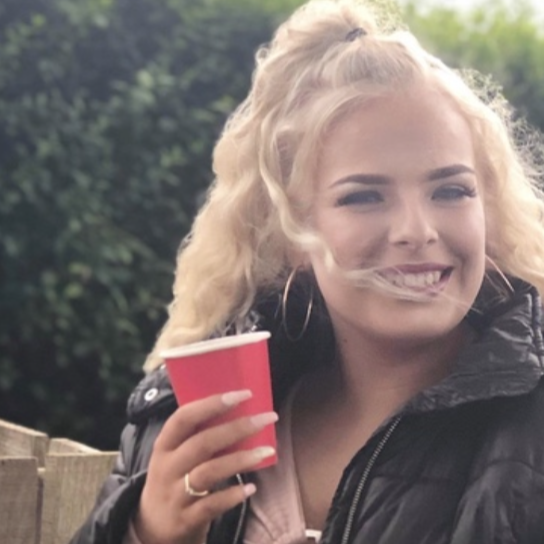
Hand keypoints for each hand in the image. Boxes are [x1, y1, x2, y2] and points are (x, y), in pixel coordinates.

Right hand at [134, 390, 277, 543]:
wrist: (152, 527)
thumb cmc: (175, 477)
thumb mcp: (176, 454)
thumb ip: (200, 434)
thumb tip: (242, 410)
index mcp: (164, 444)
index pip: (184, 417)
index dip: (213, 404)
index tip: (244, 394)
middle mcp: (167, 467)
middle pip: (202, 443)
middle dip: (238, 428)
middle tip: (267, 418)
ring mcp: (174, 494)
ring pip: (208, 472)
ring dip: (240, 459)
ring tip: (267, 451)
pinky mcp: (185, 519)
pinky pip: (211, 505)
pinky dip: (232, 495)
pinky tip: (251, 487)